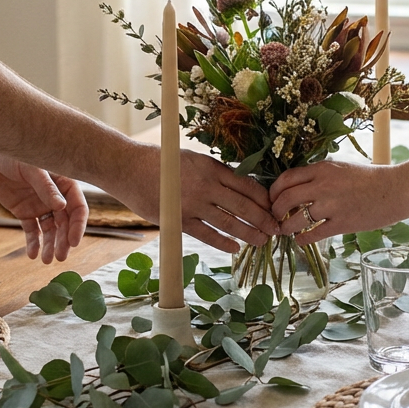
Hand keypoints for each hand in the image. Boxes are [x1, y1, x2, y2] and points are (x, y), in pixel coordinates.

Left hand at [0, 150, 87, 262]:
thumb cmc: (13, 153)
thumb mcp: (31, 169)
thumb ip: (46, 187)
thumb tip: (62, 206)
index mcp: (64, 183)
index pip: (77, 207)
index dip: (77, 225)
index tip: (73, 241)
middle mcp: (55, 197)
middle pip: (65, 223)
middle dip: (63, 240)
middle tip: (60, 257)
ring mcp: (40, 205)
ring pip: (50, 230)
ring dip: (50, 245)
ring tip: (47, 260)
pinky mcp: (24, 211)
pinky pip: (32, 230)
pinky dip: (33, 243)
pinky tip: (32, 254)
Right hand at [111, 148, 278, 253]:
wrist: (130, 168)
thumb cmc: (163, 162)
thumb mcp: (195, 159)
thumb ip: (217, 173)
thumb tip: (242, 187)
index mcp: (213, 168)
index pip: (247, 186)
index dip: (264, 199)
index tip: (275, 208)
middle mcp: (206, 186)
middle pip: (244, 206)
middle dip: (264, 219)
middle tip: (277, 229)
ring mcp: (193, 204)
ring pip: (229, 222)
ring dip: (249, 233)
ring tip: (262, 241)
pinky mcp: (179, 220)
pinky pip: (207, 234)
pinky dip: (223, 242)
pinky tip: (235, 248)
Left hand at [269, 160, 402, 243]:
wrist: (396, 190)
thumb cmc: (370, 178)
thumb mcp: (341, 167)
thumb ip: (319, 175)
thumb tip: (296, 187)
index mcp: (322, 168)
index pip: (285, 179)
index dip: (273, 191)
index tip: (272, 199)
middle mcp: (323, 185)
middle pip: (285, 199)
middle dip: (275, 211)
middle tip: (275, 218)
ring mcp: (332, 205)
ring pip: (295, 219)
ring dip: (285, 228)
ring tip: (285, 230)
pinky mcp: (341, 223)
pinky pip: (312, 234)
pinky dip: (302, 239)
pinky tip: (301, 240)